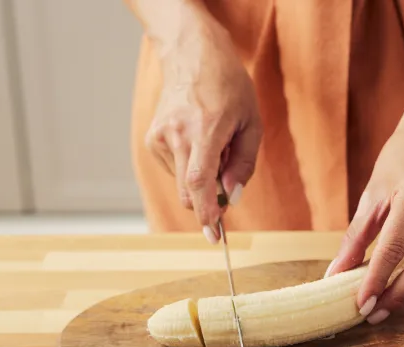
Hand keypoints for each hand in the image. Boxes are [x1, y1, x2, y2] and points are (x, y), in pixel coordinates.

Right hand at [144, 17, 260, 241]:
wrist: (193, 56)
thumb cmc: (229, 87)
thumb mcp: (252, 123)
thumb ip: (243, 164)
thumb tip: (232, 196)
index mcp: (205, 130)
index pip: (199, 182)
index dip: (207, 212)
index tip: (213, 234)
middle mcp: (176, 134)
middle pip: (188, 192)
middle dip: (209, 201)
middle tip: (229, 189)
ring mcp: (160, 137)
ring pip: (182, 183)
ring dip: (202, 179)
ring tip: (215, 147)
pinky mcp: (152, 138)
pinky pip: (175, 170)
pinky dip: (190, 167)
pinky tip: (199, 142)